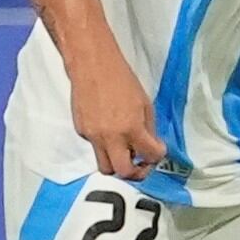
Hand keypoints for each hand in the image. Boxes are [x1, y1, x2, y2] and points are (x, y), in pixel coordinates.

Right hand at [72, 51, 166, 180]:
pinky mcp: (82, 132)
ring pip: (105, 166)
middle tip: (141, 164)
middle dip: (136, 173)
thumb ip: (148, 129)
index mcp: (131, 128)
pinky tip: (108, 128)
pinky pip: (95, 148)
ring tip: (124, 152)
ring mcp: (93, 137)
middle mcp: (111, 137)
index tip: (157, 151)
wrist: (92, 66)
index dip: (157, 156)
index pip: (149, 156)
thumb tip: (151, 145)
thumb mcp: (145, 103)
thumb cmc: (121, 80)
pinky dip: (104, 145)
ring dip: (117, 164)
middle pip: (123, 172)